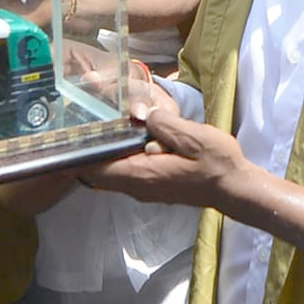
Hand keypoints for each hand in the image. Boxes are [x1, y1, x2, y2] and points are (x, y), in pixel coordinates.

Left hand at [78, 88, 243, 209]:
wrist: (236, 188)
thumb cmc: (217, 164)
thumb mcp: (193, 138)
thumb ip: (164, 124)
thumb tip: (143, 115)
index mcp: (141, 175)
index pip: (95, 169)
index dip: (77, 153)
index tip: (67, 131)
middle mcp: (137, 186)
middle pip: (99, 169)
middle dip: (90, 146)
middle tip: (82, 116)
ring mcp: (145, 187)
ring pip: (112, 169)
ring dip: (106, 149)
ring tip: (100, 120)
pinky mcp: (153, 183)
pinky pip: (127, 169)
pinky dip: (121, 153)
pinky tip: (127, 133)